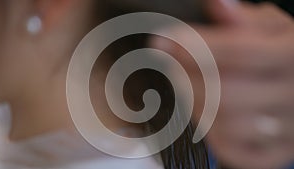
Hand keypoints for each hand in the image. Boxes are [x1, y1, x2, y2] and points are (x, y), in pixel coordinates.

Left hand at [150, 1, 293, 168]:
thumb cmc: (282, 52)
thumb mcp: (273, 27)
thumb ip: (245, 19)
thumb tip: (217, 4)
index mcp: (293, 56)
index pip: (240, 52)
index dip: (196, 46)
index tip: (162, 40)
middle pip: (228, 94)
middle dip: (188, 79)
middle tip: (170, 66)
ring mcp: (286, 130)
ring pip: (229, 126)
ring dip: (195, 105)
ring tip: (185, 86)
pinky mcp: (274, 152)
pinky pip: (236, 152)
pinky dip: (210, 134)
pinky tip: (203, 114)